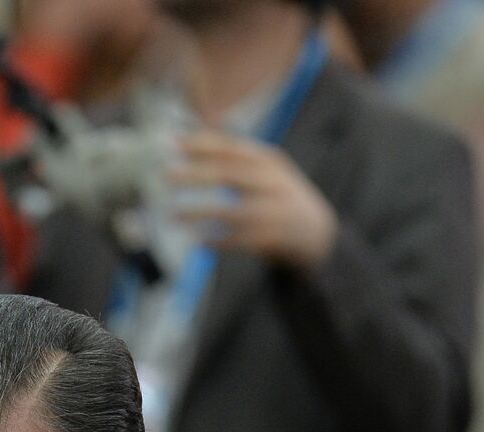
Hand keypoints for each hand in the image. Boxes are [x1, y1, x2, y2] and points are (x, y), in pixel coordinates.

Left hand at [171, 131, 338, 270]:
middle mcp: (273, 182)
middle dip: (196, 174)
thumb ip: (236, 159)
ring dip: (200, 212)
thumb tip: (196, 137)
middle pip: (230, 174)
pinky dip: (219, 241)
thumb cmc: (278, 198)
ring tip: (173, 216)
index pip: (232, 148)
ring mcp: (276, 210)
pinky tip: (199, 242)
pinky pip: (242, 239)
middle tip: (166, 176)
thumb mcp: (266, 172)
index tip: (174, 143)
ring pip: (233, 210)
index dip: (203, 144)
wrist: (318, 232)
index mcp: (268, 161)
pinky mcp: (276, 237)